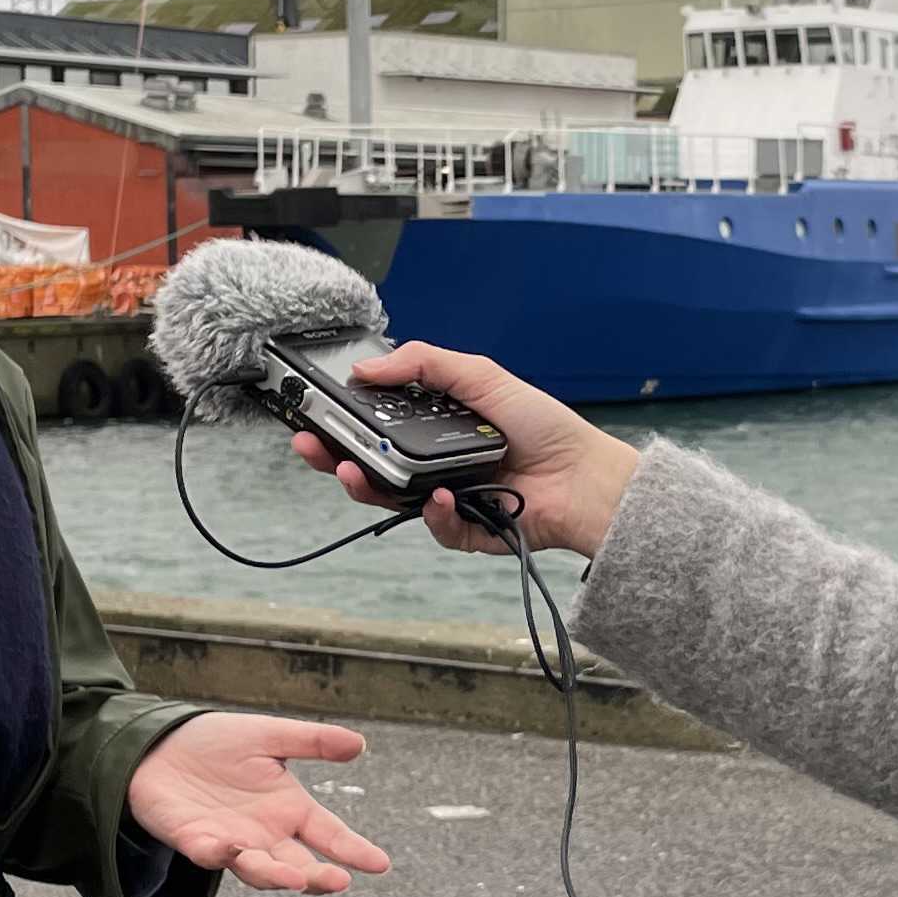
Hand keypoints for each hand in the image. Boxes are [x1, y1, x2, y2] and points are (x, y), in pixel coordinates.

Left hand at [123, 712, 393, 894]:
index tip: (381, 864)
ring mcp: (232, 842)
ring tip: (294, 878)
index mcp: (289, 810)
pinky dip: (221, 855)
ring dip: (276, 876)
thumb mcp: (268, 736)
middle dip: (319, 877)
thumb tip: (358, 744)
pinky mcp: (195, 841)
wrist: (161, 746)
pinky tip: (232, 849)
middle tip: (339, 881)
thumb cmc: (218, 743)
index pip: (329, 835)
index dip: (354, 850)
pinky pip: (210, 855)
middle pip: (299, 866)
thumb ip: (311, 741)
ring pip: (259, 870)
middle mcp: (266, 834)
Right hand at [286, 341, 641, 558]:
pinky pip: (436, 527)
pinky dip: (435, 513)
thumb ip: (424, 364)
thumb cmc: (542, 425)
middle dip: (335, 458)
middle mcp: (435, 465)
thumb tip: (367, 367)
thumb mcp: (480, 376)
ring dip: (367, 488)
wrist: (586, 475)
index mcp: (435, 429)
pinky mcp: (465, 533)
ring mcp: (448, 500)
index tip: (315, 414)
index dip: (344, 422)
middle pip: (372, 467)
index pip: (377, 426)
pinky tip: (442, 498)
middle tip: (311, 447)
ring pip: (392, 501)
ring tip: (353, 474)